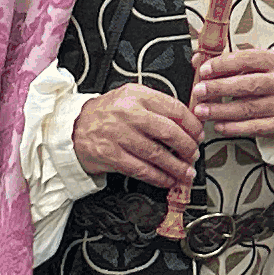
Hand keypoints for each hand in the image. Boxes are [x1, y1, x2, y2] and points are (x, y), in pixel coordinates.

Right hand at [72, 84, 200, 186]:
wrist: (74, 127)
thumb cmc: (107, 113)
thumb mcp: (131, 98)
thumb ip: (157, 106)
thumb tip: (188, 122)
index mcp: (137, 94)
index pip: (174, 109)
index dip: (192, 125)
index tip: (199, 135)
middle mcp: (128, 113)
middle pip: (169, 132)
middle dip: (188, 148)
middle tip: (194, 155)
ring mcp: (118, 134)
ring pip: (157, 154)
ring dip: (176, 167)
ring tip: (186, 172)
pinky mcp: (111, 155)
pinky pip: (141, 169)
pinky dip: (158, 177)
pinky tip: (167, 180)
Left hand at [192, 47, 273, 140]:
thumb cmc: (272, 78)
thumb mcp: (256, 63)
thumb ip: (228, 61)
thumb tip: (198, 60)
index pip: (247, 59)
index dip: (223, 65)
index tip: (204, 70)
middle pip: (247, 85)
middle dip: (219, 88)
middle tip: (199, 91)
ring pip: (248, 108)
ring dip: (221, 110)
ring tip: (202, 110)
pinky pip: (254, 127)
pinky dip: (233, 128)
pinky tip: (219, 125)